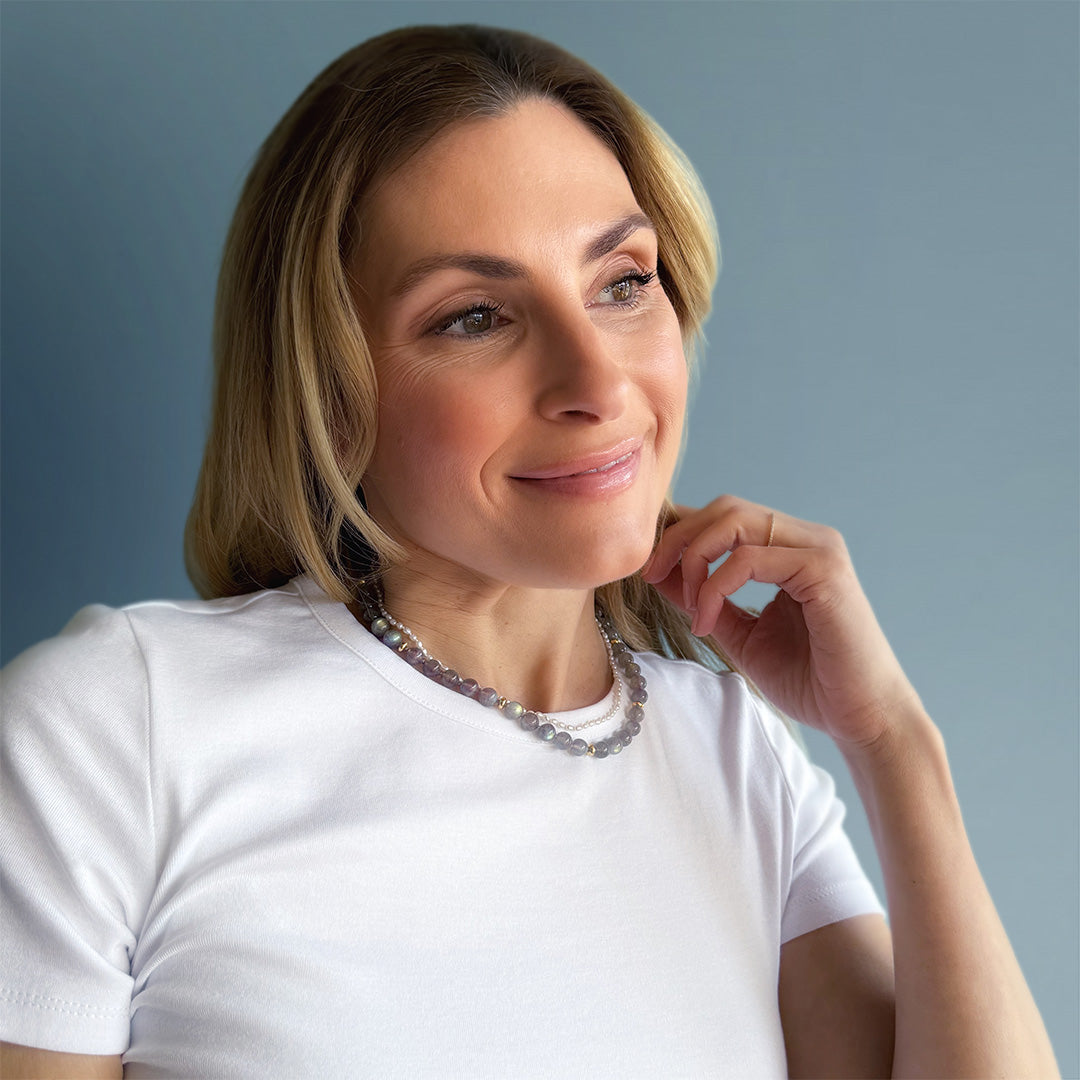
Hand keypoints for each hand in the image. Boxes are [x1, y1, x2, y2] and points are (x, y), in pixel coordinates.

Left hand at [641, 495, 924, 749]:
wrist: (860, 718)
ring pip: (734, 520)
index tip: (647, 566)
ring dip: (694, 559)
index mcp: (788, 548)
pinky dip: (716, 586)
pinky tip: (706, 621)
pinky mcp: (825, 570)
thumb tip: (657, 570)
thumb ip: (703, 598)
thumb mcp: (737, 633)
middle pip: (723, 507)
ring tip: (688, 606)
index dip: (679, 532)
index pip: (723, 515)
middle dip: (677, 538)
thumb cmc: (808, 680)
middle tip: (650, 575)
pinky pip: (750, 557)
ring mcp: (819, 548)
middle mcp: (805, 538)